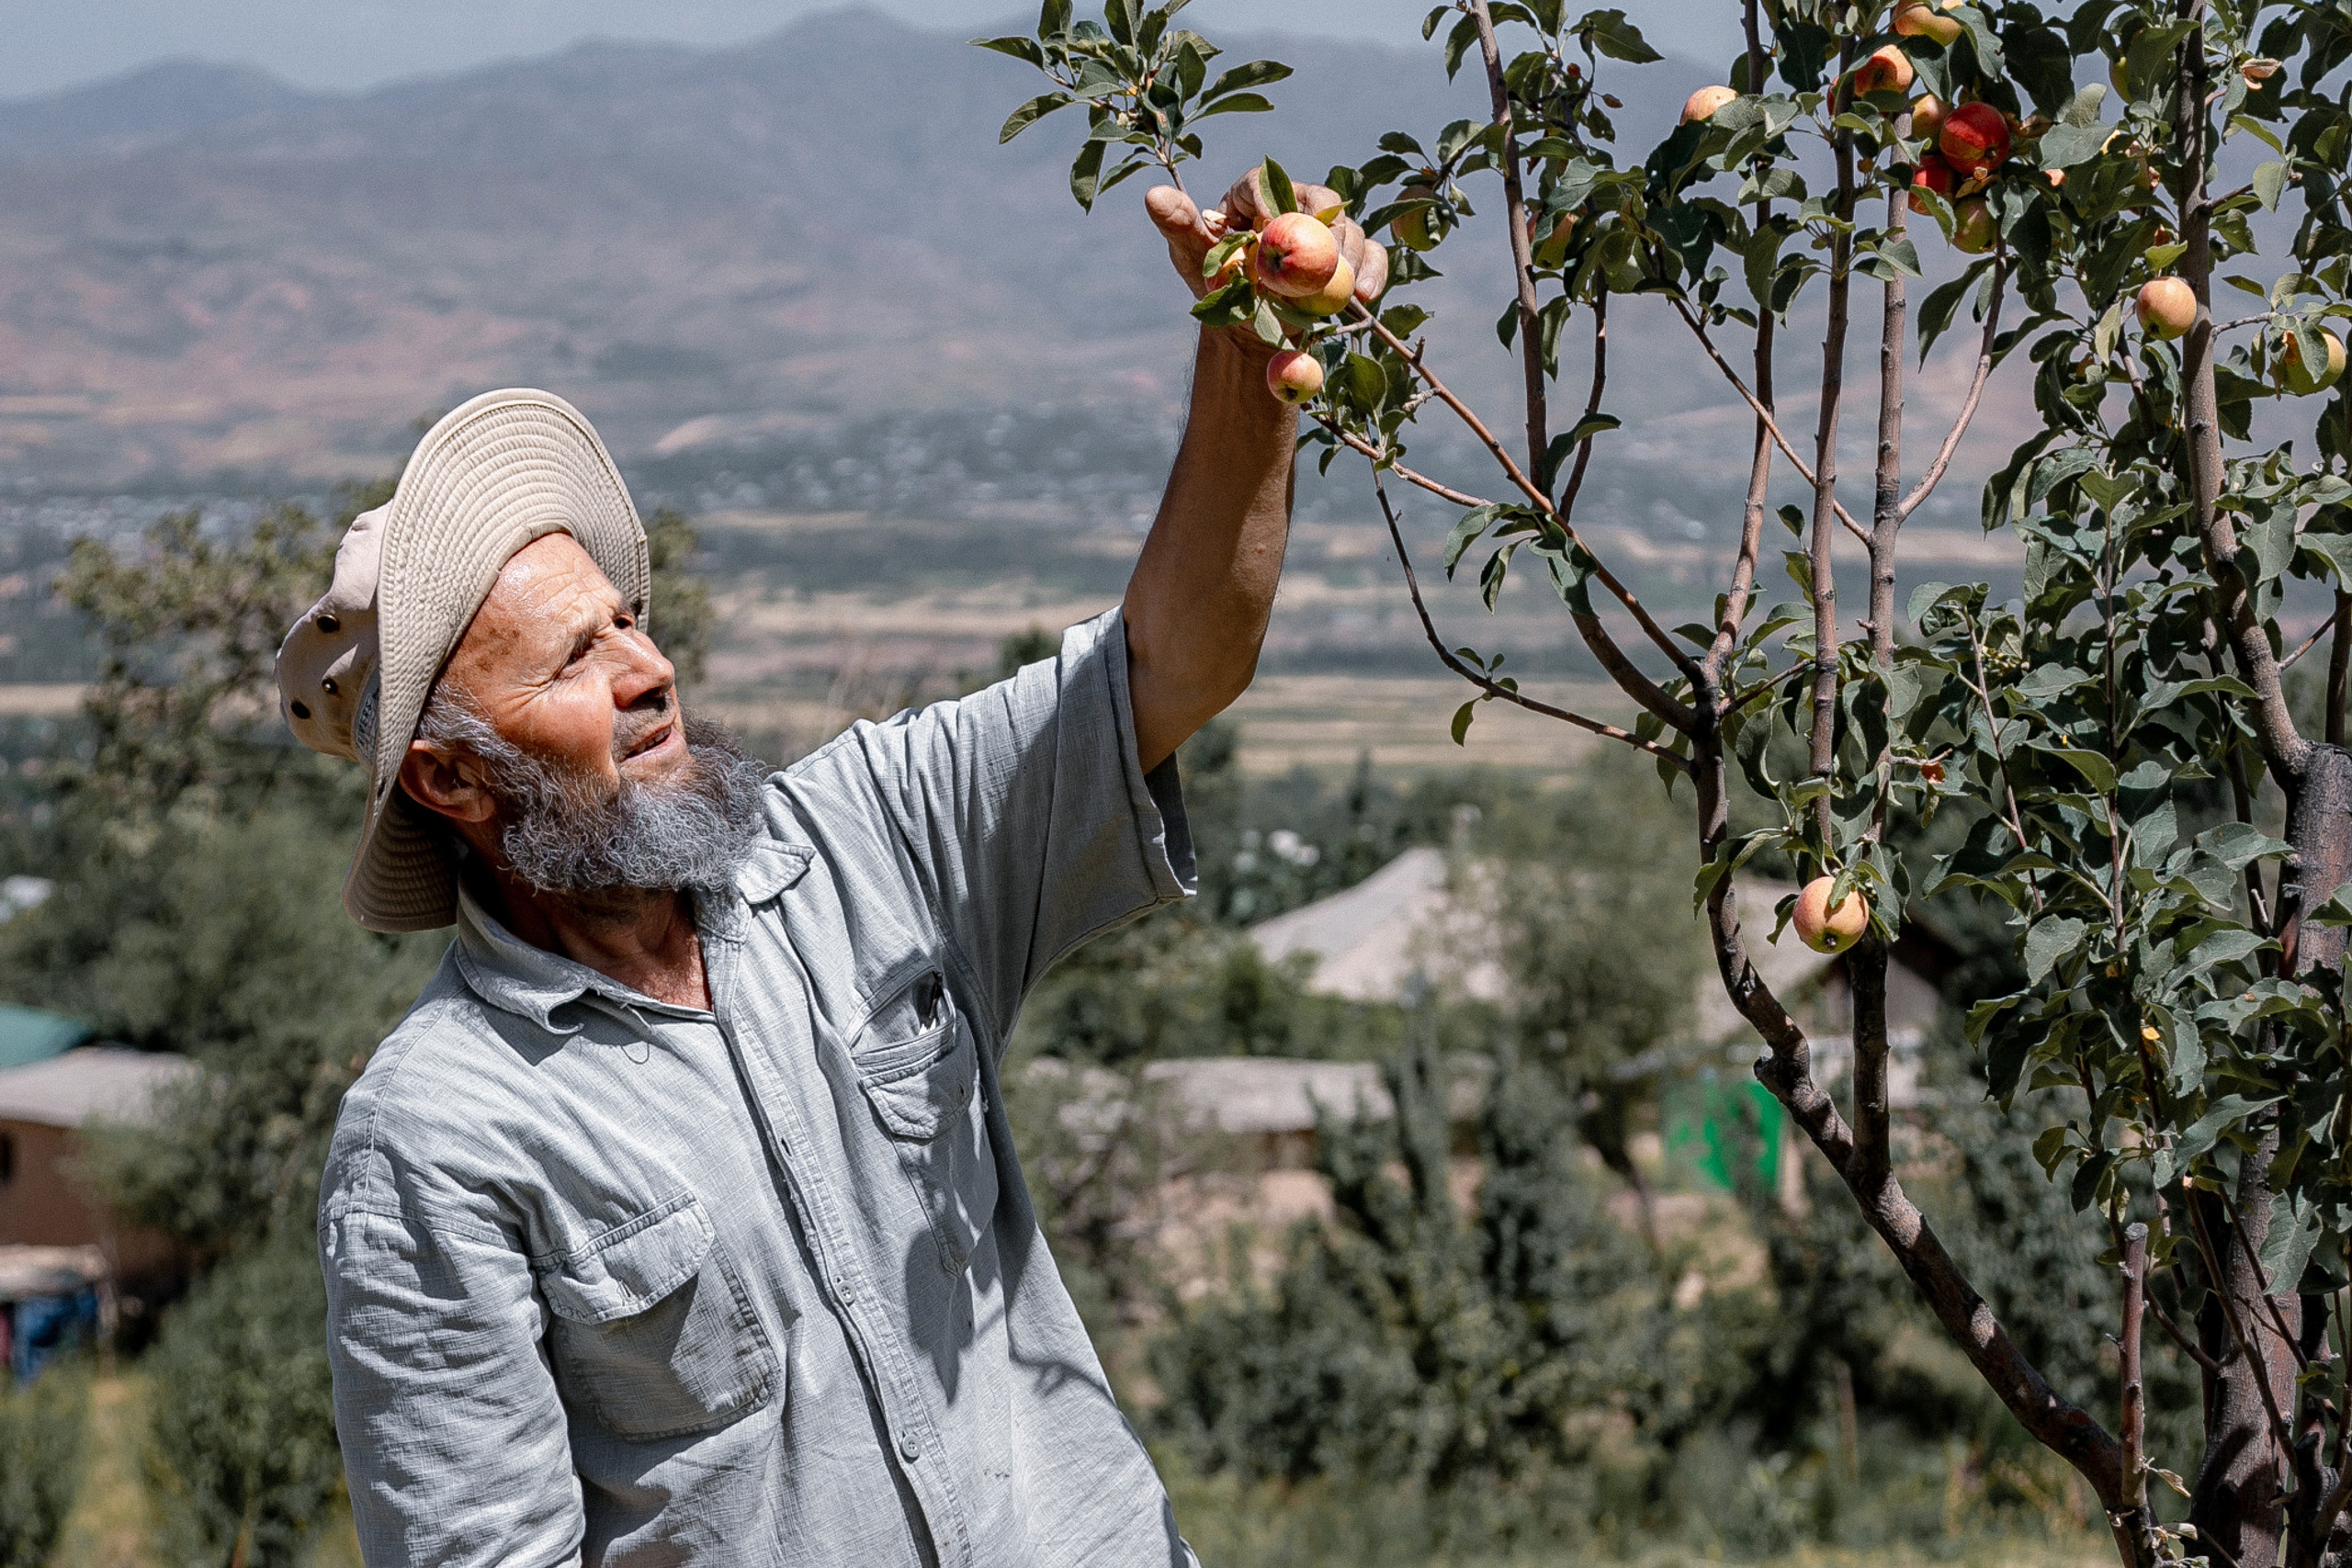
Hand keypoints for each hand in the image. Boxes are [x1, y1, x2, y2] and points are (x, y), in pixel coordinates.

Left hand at [1145, 168, 1390, 309]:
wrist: (1247, 325)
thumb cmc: (1216, 283)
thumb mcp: (1193, 256)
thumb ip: (1180, 225)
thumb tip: (1152, 195)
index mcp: (1254, 193)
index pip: (1266, 183)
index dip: (1272, 203)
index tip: (1271, 233)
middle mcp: (1296, 204)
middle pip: (1321, 199)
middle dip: (1325, 231)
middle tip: (1324, 263)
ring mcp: (1327, 232)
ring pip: (1350, 228)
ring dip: (1351, 259)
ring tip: (1345, 291)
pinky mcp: (1350, 258)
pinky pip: (1374, 255)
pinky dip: (1376, 273)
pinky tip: (1367, 297)